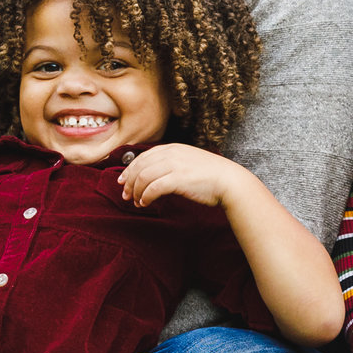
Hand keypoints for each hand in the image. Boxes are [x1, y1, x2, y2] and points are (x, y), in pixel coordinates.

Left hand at [120, 144, 259, 210]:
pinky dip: (145, 197)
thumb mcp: (189, 161)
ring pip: (143, 177)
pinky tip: (146, 203)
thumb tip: (154, 175)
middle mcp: (171, 153)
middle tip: (125, 194)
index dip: (130, 169)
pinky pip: (153, 188)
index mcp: (173, 148)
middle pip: (140, 166)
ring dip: (136, 191)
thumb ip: (172, 164)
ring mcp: (174, 165)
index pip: (143, 156)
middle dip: (129, 181)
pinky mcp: (178, 179)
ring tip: (136, 202)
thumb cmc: (211, 175)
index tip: (123, 180)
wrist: (229, 181)